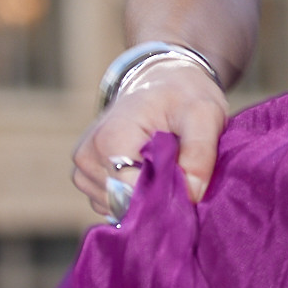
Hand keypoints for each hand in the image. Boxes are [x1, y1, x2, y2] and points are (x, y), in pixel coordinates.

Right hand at [72, 63, 229, 217]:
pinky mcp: (86, 178)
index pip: (132, 194)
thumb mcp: (204, 114)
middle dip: (156, 199)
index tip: (188, 189)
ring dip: (145, 198)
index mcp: (111, 139)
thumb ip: (200, 152)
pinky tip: (150, 173)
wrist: (160, 79)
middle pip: (124, 203)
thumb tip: (191, 195)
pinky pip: (111, 205)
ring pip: (118, 208)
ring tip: (165, 167)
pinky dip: (134, 197)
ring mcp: (83, 170)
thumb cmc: (182, 94)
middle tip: (182, 175)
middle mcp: (88, 157)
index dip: (164, 198)